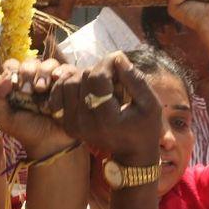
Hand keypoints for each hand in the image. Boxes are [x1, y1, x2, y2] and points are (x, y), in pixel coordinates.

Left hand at [0, 57, 76, 156]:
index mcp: (17, 83)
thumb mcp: (3, 118)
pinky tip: (58, 82)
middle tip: (28, 90)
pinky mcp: (69, 84)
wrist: (50, 143)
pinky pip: (68, 70)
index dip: (12, 70)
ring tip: (43, 89)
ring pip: (50, 63)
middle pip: (31, 62)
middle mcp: (35, 79)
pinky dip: (63, 73)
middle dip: (28, 73)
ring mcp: (53, 81)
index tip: (14, 85)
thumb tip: (5, 77)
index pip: (13, 65)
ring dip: (45, 72)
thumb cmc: (26, 130)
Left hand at [54, 52, 160, 166]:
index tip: (120, 62)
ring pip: (68, 82)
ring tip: (102, 85)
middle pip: (83, 78)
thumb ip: (134, 79)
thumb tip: (116, 56)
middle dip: (100, 71)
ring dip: (85, 77)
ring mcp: (72, 124)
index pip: (97, 77)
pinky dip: (69, 85)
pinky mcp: (66, 124)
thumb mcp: (150, 103)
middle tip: (115, 79)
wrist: (132, 152)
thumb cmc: (145, 127)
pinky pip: (58, 95)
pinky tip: (85, 88)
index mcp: (107, 118)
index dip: (109, 63)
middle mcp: (84, 122)